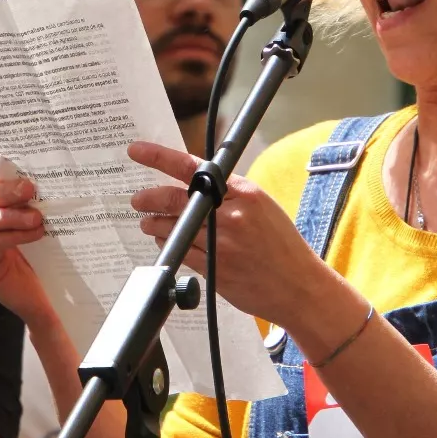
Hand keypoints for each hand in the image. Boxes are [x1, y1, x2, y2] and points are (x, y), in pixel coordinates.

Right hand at [0, 175, 61, 332]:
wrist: (41, 295)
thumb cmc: (41, 254)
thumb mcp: (42, 223)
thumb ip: (40, 203)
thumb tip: (57, 177)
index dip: (5, 168)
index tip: (22, 160)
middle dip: (7, 190)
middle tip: (30, 189)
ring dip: (10, 215)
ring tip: (36, 218)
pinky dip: (13, 236)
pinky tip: (35, 235)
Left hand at [127, 141, 332, 328]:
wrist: (299, 286)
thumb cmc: (281, 245)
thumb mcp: (261, 206)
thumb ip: (229, 193)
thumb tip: (194, 182)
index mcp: (244, 193)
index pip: (193, 167)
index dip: (159, 157)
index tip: (137, 151)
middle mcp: (231, 216)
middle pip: (175, 199)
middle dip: (149, 198)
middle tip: (138, 199)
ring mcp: (221, 244)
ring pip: (173, 228)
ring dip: (155, 224)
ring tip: (148, 222)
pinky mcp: (214, 270)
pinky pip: (180, 253)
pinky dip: (168, 245)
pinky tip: (166, 242)